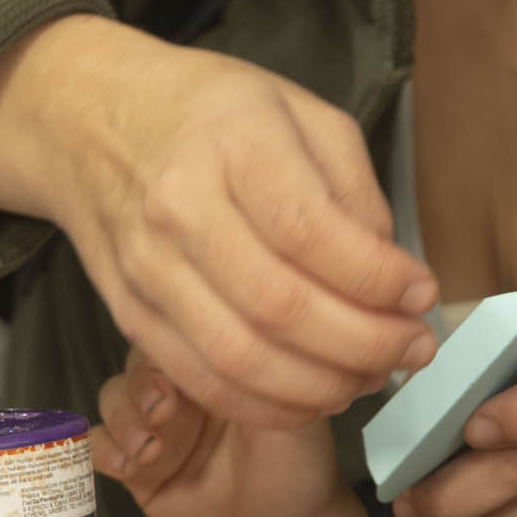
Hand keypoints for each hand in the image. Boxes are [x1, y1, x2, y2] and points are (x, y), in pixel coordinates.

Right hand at [0, 15, 439, 426]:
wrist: (93, 120)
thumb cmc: (214, 112)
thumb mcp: (301, 112)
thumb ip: (353, 189)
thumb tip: (391, 273)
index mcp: (234, 144)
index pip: (310, 232)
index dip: (377, 277)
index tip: (423, 293)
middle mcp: (181, 209)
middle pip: (280, 307)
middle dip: (365, 343)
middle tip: (414, 349)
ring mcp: (149, 269)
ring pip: (241, 358)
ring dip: (323, 384)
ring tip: (374, 375)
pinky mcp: (130, 314)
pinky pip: (203, 379)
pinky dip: (268, 405)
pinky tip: (316, 393)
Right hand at [89, 349, 366, 516]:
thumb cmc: (299, 472)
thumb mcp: (294, 418)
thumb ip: (260, 383)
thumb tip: (228, 348)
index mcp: (226, 366)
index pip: (183, 336)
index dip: (170, 352)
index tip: (178, 382)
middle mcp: (188, 390)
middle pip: (139, 362)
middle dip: (140, 386)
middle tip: (160, 414)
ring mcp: (160, 428)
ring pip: (114, 398)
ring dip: (122, 418)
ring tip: (149, 452)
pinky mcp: (138, 468)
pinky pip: (99, 445)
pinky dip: (104, 450)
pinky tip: (129, 468)